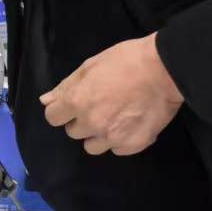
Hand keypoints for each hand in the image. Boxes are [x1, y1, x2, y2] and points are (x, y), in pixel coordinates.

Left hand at [40, 35, 183, 156]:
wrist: (165, 70)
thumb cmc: (126, 60)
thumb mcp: (90, 65)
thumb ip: (66, 86)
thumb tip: (46, 101)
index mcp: (78, 101)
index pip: (53, 118)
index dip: (61, 110)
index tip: (73, 104)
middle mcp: (92, 123)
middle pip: (73, 132)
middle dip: (81, 121)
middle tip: (100, 105)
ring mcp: (112, 137)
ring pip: (93, 146)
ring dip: (98, 134)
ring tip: (115, 117)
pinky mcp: (133, 146)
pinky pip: (117, 149)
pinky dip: (120, 139)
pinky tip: (130, 123)